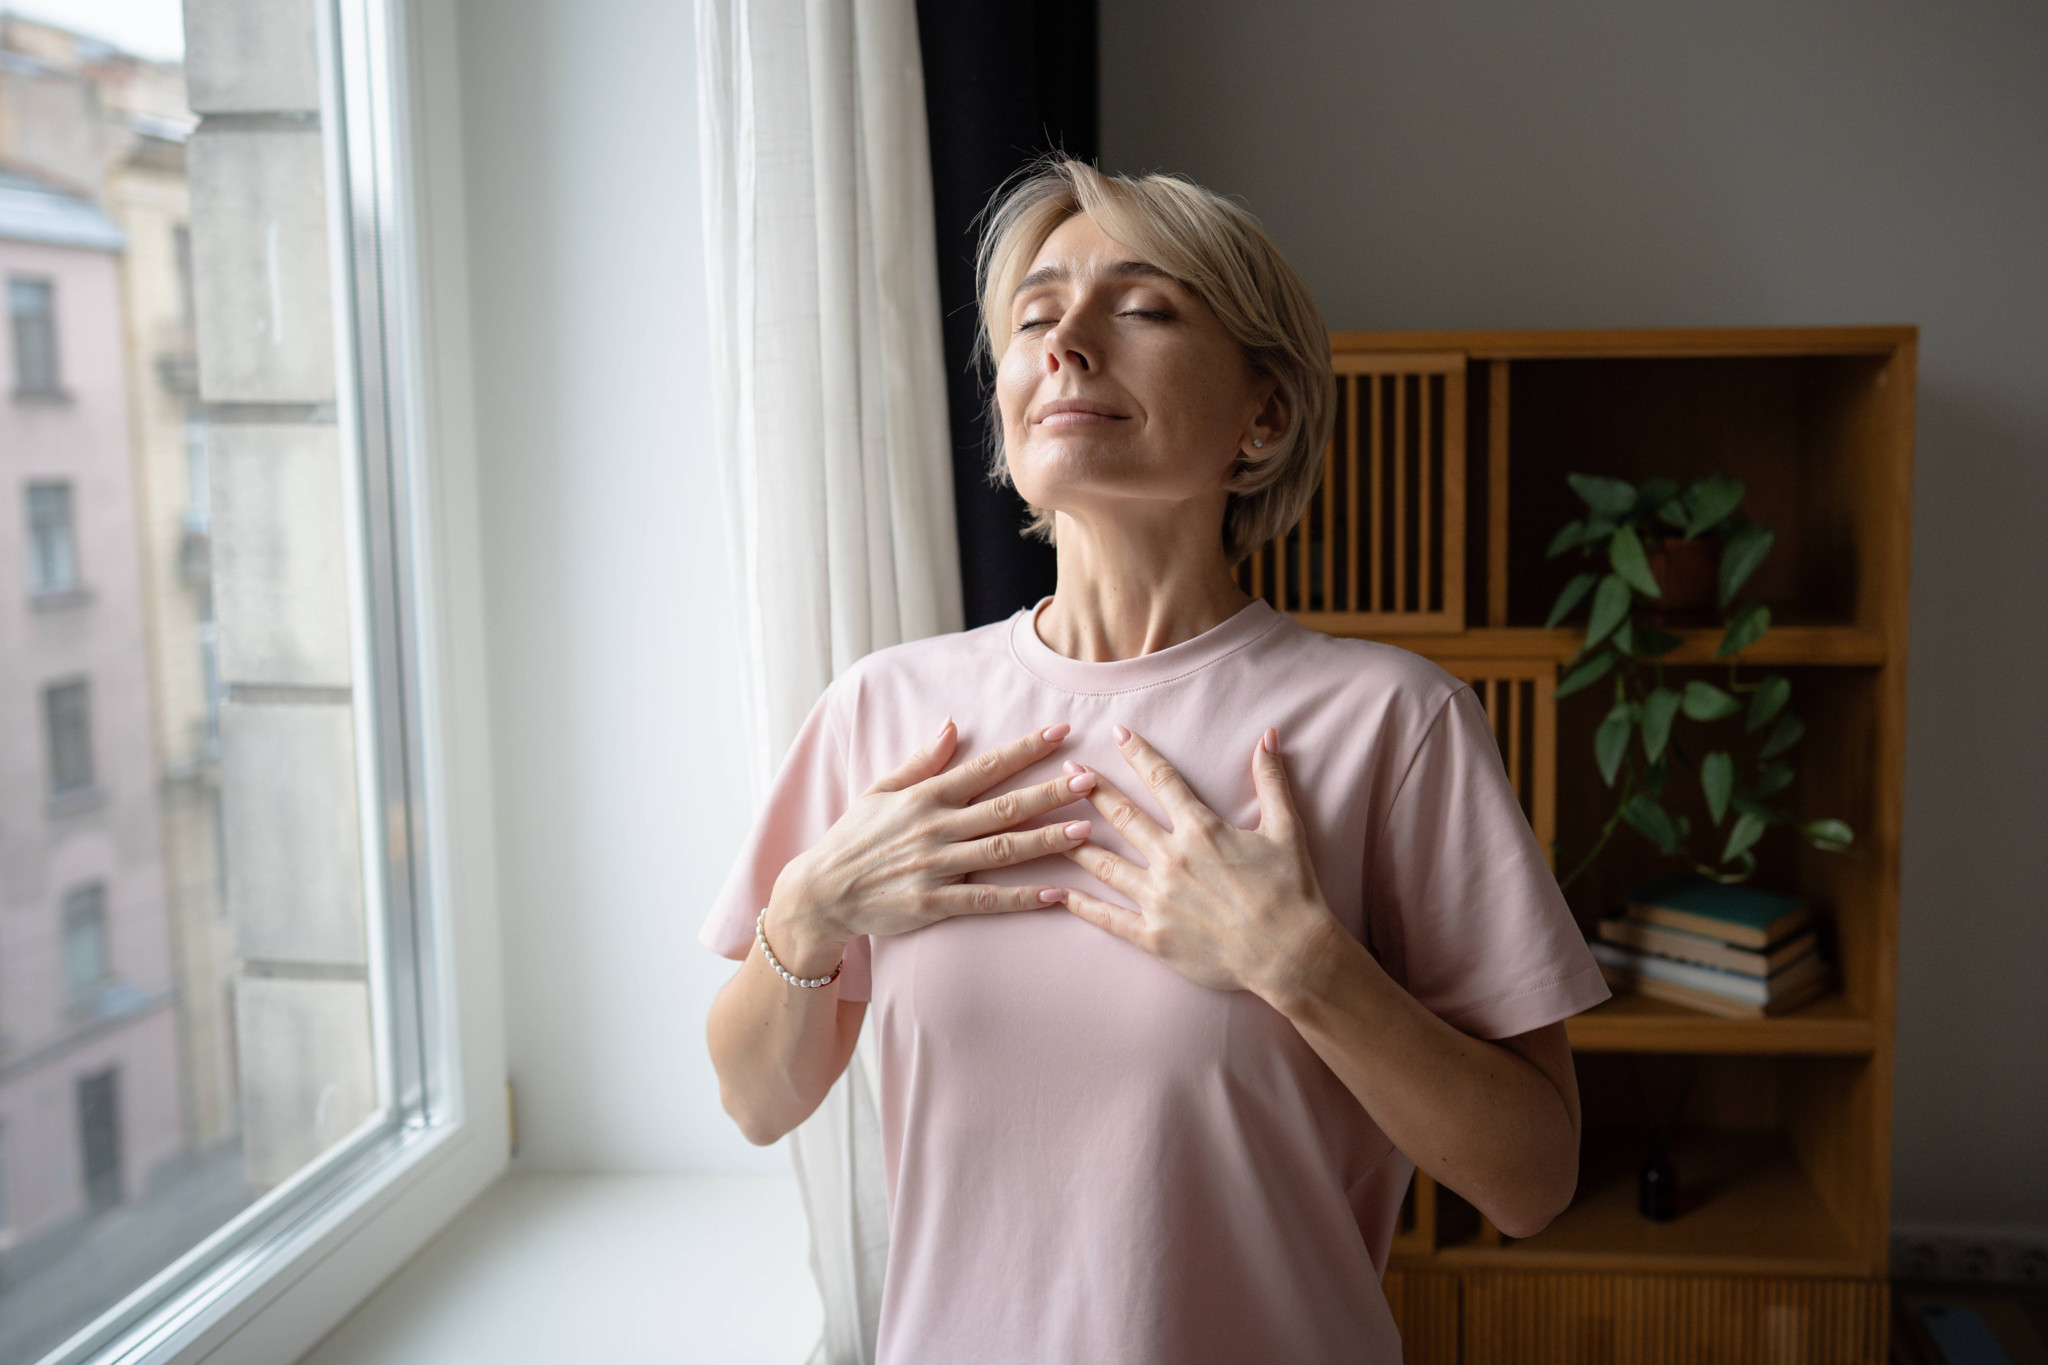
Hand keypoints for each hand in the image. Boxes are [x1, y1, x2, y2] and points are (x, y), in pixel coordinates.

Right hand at [767, 719, 1096, 973]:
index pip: (985, 766)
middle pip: (1003, 807)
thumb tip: (952, 725)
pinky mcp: (932, 903)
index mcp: (926, 796)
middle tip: (1090, 780)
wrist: (821, 891)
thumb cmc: (854, 837)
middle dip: (1049, 792)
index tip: (1062, 732)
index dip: (1025, 749)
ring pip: (1001, 852)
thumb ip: (922, 760)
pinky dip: (1021, 898)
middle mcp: (935, 828)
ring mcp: (935, 867)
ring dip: (1045, 841)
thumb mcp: (881, 789)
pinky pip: (985, 901)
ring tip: (1085, 832)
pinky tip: (1055, 894)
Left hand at [1059, 725, 1341, 1003]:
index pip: (1162, 780)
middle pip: (1121, 815)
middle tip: (1066, 770)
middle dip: (1090, 789)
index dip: (1138, 753)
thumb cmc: (1291, 891)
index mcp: (1201, 830)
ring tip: (1046, 825)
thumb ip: (1271, 781)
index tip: (1117, 733)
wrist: (1292, 954)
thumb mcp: (1286, 829)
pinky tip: (1057, 894)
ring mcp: (1158, 899)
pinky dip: (1080, 906)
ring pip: (1104, 864)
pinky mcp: (1154, 936)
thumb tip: (1270, 735)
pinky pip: (1108, 918)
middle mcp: (1172, 859)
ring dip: (1074, 841)